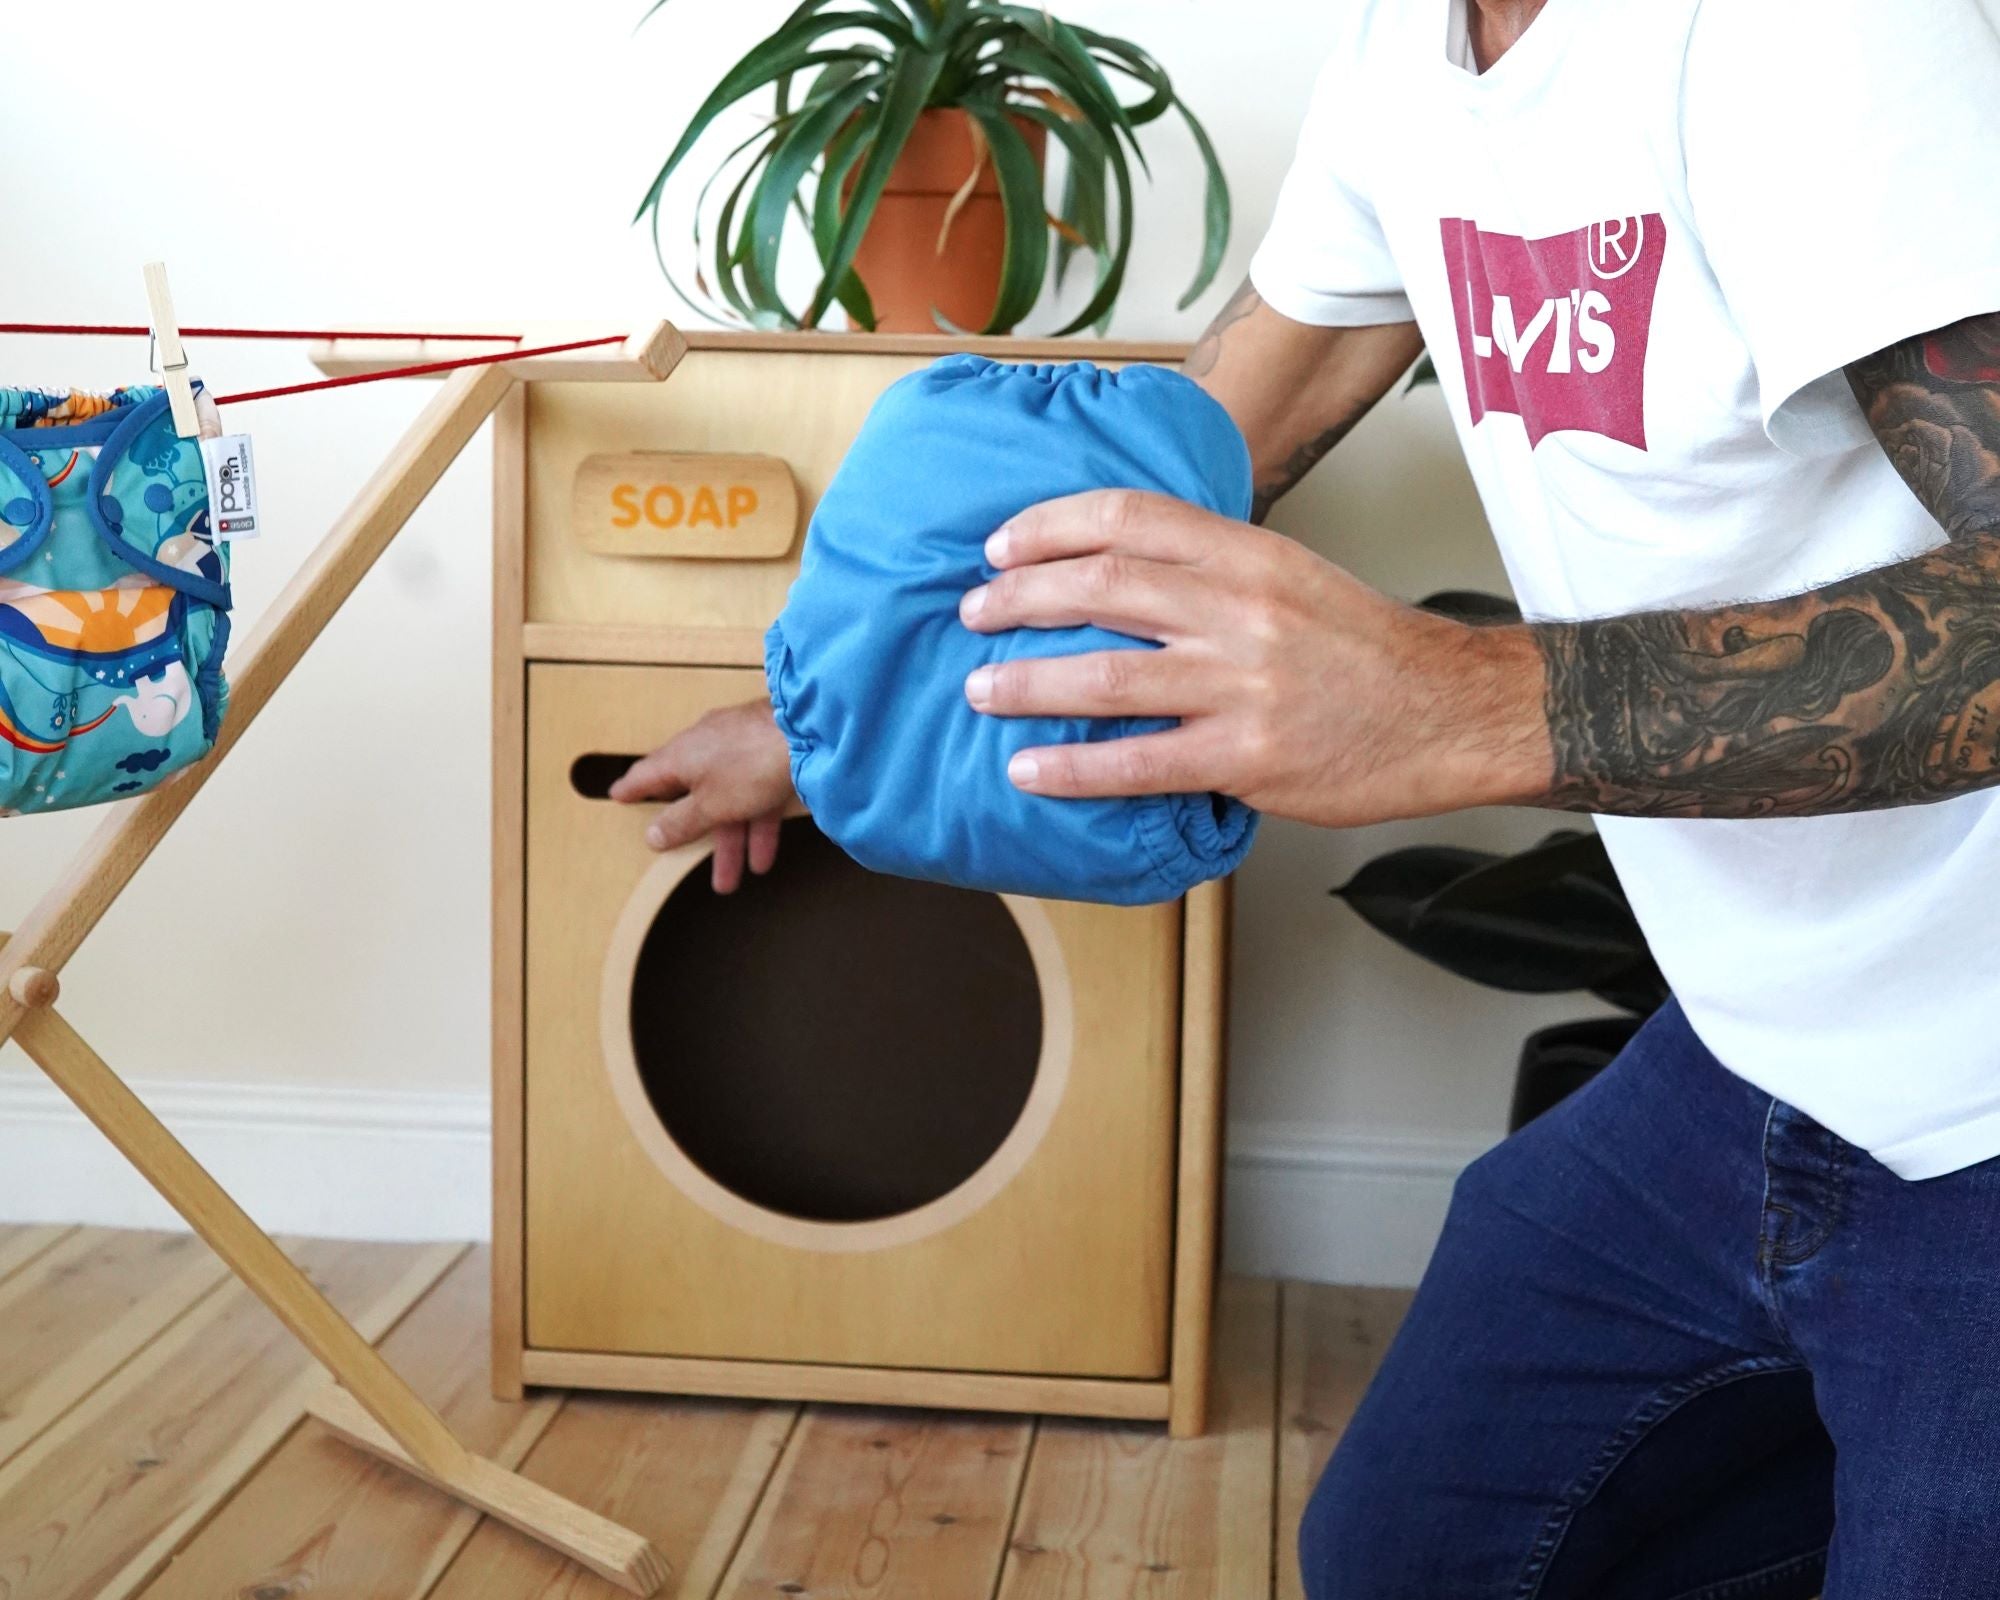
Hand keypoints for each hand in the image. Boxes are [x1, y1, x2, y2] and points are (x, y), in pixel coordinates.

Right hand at [609, 699, 799, 891]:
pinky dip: (757, 826)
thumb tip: (652, 835)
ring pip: (729, 803)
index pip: (647, 774)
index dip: (632, 789)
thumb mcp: (710, 804)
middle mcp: (707, 749)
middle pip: (693, 798)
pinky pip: (756, 797)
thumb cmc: (751, 762)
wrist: (807, 735)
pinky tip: (763, 857)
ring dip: (731, 843)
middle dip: (695, 837)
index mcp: (681, 755)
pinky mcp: (770, 756)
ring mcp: (740, 751)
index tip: (619, 796)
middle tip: (685, 863)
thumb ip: (681, 822)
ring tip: (732, 880)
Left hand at [957, 490, 1548, 828]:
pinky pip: (1140, 762)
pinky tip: (1028, 769)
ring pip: (1106, 675)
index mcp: (1248, 554)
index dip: (1049, 526)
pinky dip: (1073, 765)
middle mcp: (1240, 609)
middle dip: (1018, 599)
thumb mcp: (1293, 576)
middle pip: (1101, 587)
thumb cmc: (1367, 650)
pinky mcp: (1247, 757)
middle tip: (973, 613)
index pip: (1128, 517)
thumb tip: (1121, 570)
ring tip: (980, 690)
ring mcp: (1242, 684)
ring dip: (1026, 681)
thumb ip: (1213, 569)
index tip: (999, 546)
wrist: (1450, 711)